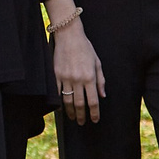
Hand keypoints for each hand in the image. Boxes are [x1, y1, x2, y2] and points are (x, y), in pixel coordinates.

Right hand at [49, 0, 103, 124]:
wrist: (69, 36)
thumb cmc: (85, 48)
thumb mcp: (97, 63)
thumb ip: (100, 80)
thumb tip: (102, 96)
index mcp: (90, 77)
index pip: (93, 101)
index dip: (94, 113)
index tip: (95, 119)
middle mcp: (78, 79)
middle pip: (79, 104)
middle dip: (82, 115)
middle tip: (83, 122)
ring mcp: (65, 78)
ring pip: (67, 101)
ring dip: (70, 112)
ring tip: (73, 118)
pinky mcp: (56, 75)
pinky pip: (57, 92)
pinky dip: (59, 102)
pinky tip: (61, 108)